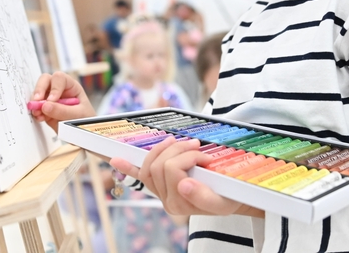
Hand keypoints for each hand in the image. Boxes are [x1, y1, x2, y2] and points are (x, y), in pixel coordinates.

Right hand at [30, 72, 95, 131]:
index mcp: (71, 86)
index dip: (54, 87)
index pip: (59, 78)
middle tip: (37, 101)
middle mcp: (59, 89)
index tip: (52, 99)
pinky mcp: (45, 109)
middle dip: (39, 90)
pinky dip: (36, 112)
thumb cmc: (85, 118)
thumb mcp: (78, 114)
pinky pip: (36, 107)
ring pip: (38, 93)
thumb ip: (63, 110)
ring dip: (36, 103)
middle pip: (45, 80)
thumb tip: (45, 106)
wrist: (83, 132)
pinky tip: (40, 118)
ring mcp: (50, 98)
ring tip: (39, 113)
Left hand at [110, 137, 262, 217]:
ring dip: (165, 148)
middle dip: (178, 149)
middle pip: (159, 164)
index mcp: (180, 204)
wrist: (232, 200)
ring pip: (150, 164)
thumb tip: (184, 184)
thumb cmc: (230, 198)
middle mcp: (167, 200)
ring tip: (185, 143)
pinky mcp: (160, 185)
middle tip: (197, 146)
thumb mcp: (224, 200)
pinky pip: (140, 175)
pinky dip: (128, 167)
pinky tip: (116, 159)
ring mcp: (161, 193)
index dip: (188, 157)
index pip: (172, 169)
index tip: (206, 155)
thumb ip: (204, 197)